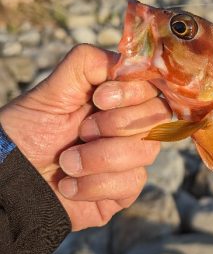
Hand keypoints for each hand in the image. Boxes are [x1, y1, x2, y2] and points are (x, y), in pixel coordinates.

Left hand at [0, 44, 170, 230]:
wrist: (9, 180)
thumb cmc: (28, 133)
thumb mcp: (52, 90)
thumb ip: (87, 63)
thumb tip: (126, 61)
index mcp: (116, 98)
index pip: (152, 86)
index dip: (133, 91)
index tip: (99, 98)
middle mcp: (128, 126)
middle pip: (157, 116)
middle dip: (115, 124)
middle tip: (81, 131)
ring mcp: (129, 160)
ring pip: (146, 150)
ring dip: (100, 156)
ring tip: (67, 162)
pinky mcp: (124, 191)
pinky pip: (131, 182)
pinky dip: (94, 184)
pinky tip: (69, 186)